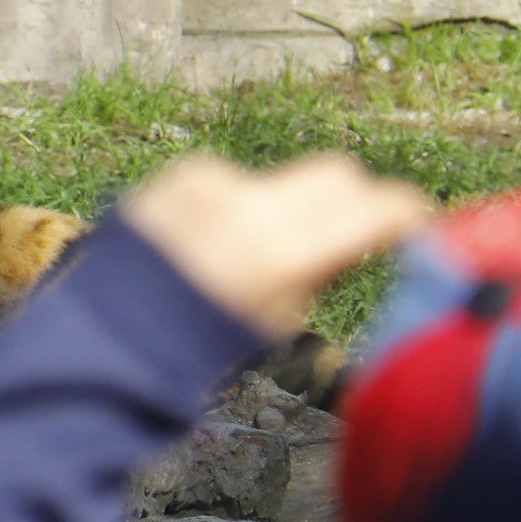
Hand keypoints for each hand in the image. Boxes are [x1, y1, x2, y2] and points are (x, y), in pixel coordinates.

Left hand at [118, 154, 433, 340]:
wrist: (103, 342)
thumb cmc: (198, 348)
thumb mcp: (276, 322)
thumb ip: (325, 270)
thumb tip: (369, 235)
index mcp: (278, 251)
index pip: (372, 206)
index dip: (404, 213)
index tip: (416, 223)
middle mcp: (246, 203)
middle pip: (334, 173)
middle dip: (352, 201)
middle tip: (354, 235)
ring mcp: (207, 183)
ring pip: (280, 180)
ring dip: (287, 209)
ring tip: (256, 259)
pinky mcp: (177, 176)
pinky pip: (232, 183)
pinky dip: (240, 208)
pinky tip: (216, 247)